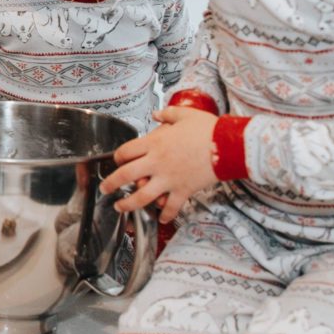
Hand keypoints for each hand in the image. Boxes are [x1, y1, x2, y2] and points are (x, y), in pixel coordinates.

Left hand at [103, 106, 217, 223]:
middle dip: (111, 183)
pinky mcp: (183, 190)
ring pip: (141, 196)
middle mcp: (156, 162)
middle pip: (125, 175)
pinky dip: (165, 215)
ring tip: (120, 207)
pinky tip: (161, 219)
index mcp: (154, 143)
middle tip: (104, 188)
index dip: (117, 157)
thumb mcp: (184, 115)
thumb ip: (167, 114)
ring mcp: (168, 178)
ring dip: (128, 204)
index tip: (117, 161)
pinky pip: (171, 207)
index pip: (125, 152)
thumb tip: (157, 114)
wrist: (228, 145)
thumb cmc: (207, 129)